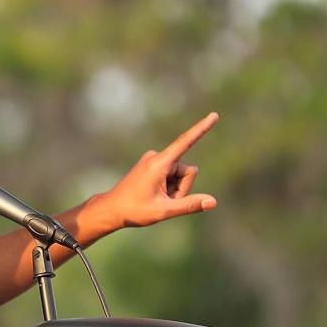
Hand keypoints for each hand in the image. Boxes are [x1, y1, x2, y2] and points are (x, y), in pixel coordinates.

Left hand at [103, 112, 218, 227]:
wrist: (112, 209)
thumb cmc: (134, 210)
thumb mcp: (164, 210)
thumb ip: (189, 205)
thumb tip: (213, 202)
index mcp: (159, 163)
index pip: (185, 143)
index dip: (201, 129)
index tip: (214, 115)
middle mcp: (157, 157)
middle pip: (188, 171)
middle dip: (182, 188)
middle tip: (163, 201)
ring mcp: (155, 160)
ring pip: (181, 175)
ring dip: (175, 189)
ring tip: (156, 198)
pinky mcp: (154, 165)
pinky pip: (172, 175)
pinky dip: (169, 187)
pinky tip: (154, 195)